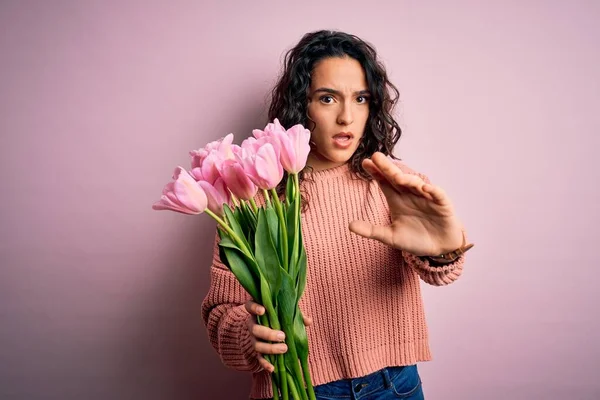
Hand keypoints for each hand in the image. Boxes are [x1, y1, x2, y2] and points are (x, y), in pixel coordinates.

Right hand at [244, 300, 312, 372]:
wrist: (269, 330)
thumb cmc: (279, 317)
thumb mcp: (286, 312)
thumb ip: (296, 314)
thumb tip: (308, 321)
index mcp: (258, 312)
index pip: (250, 306)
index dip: (254, 307)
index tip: (263, 310)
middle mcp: (253, 325)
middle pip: (254, 329)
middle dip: (268, 333)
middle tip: (282, 336)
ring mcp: (254, 339)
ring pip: (256, 345)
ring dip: (270, 348)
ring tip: (284, 348)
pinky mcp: (257, 351)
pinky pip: (259, 359)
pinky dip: (265, 364)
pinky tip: (272, 368)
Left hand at [349, 152, 463, 255]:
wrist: (438, 249)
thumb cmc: (414, 239)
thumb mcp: (390, 237)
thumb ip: (371, 230)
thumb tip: (349, 225)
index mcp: (397, 199)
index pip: (384, 182)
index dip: (376, 173)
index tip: (365, 163)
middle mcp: (410, 194)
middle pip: (397, 178)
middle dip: (387, 168)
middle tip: (376, 156)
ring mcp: (426, 198)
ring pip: (416, 184)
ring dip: (408, 179)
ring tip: (398, 177)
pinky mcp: (442, 204)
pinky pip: (438, 194)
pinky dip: (433, 190)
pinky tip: (425, 187)